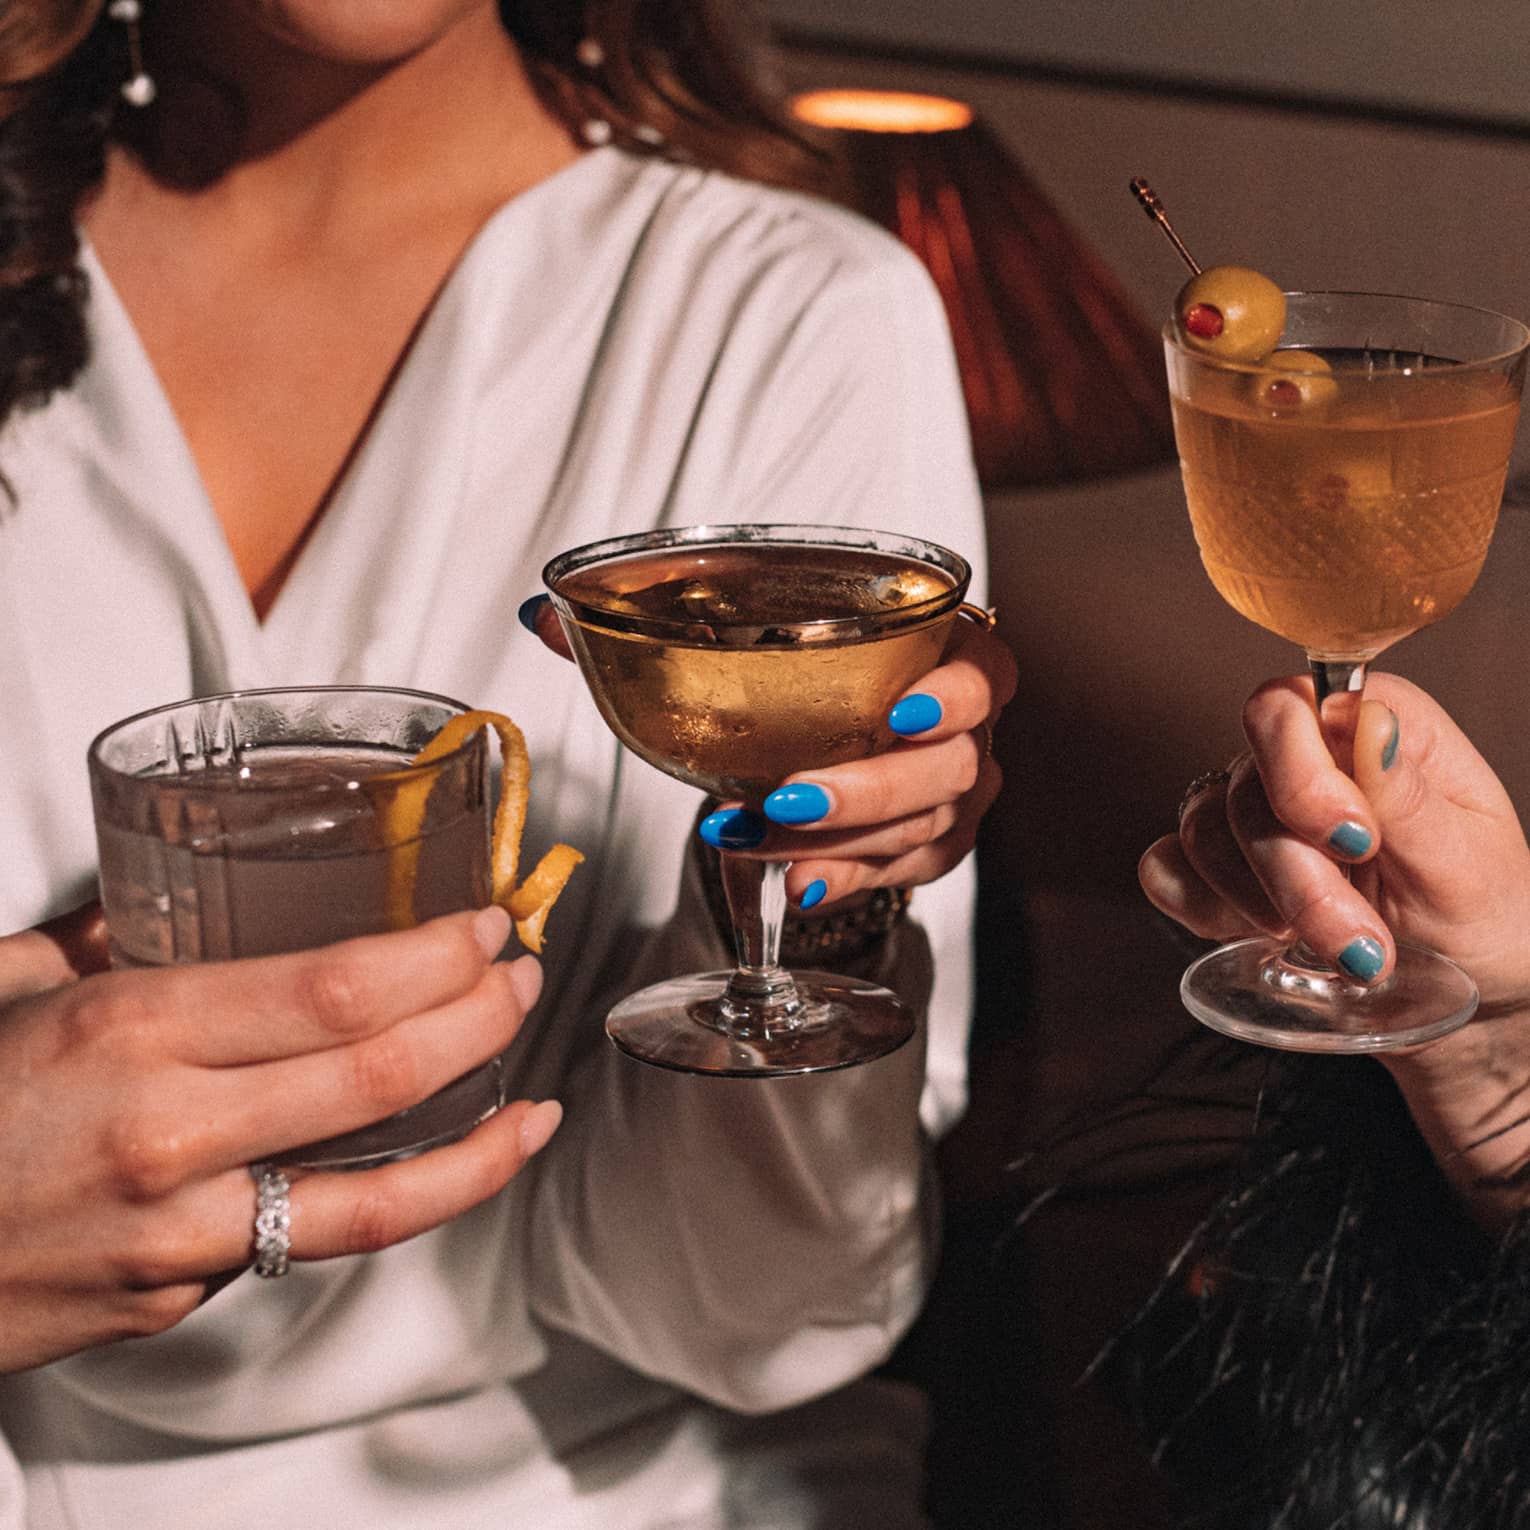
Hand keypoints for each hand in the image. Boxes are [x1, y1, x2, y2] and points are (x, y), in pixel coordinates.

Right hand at [0, 905, 559, 1372]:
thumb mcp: (4, 988)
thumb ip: (105, 939)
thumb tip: (180, 900)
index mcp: (128, 1035)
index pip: (337, 989)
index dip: (438, 957)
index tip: (484, 928)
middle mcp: (170, 1140)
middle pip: (381, 1075)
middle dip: (481, 1019)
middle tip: (523, 980)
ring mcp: (179, 1239)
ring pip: (377, 1199)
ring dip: (478, 1143)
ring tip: (532, 1103)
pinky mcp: (176, 1303)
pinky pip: (304, 1238)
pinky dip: (382, 1199)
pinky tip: (425, 1167)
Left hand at [700, 613, 1017, 906]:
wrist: (848, 720)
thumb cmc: (845, 668)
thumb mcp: (826, 631)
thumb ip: (788, 622)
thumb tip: (696, 626)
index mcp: (964, 664)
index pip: (981, 680)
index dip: (949, 700)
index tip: (900, 716)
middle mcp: (975, 734)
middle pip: (948, 769)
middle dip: (865, 791)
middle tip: (790, 798)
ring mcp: (963, 796)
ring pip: (920, 829)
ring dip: (831, 841)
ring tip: (754, 838)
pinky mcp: (939, 846)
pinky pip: (899, 872)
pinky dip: (840, 877)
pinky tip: (796, 881)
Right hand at [1140, 672, 1529, 1222]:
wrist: (1466, 1004)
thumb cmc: (1487, 921)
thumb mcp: (1470, 866)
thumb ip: (1409, 795)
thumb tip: (1365, 719)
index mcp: (1373, 731)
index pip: (1287, 708)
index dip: (1300, 772)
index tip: (1352, 841)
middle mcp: (1304, 760)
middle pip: (1245, 788)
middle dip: (1297, 877)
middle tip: (1363, 946)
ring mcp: (1253, 814)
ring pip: (1202, 831)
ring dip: (1260, 904)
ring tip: (1340, 956)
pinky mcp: (1220, 871)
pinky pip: (1165, 869)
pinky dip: (1203, 907)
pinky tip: (1261, 937)